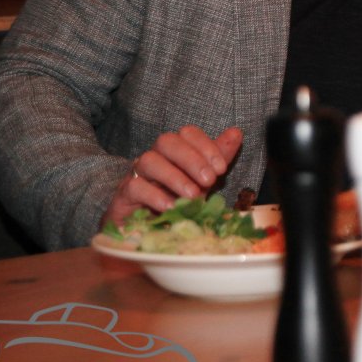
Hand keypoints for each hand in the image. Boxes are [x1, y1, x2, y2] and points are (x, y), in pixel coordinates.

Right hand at [100, 125, 243, 229]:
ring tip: (192, 196)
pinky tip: (170, 206)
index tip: (222, 169)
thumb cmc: (178, 200)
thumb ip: (219, 157)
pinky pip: (135, 187)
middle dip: (192, 159)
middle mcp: (155, 156)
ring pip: (149, 160)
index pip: (188, 133)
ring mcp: (137, 174)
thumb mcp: (203, 180)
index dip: (206, 146)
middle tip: (209, 181)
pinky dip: (154, 195)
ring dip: (175, 177)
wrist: (148, 229)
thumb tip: (236, 132)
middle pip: (167, 141)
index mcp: (176, 150)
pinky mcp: (124, 195)